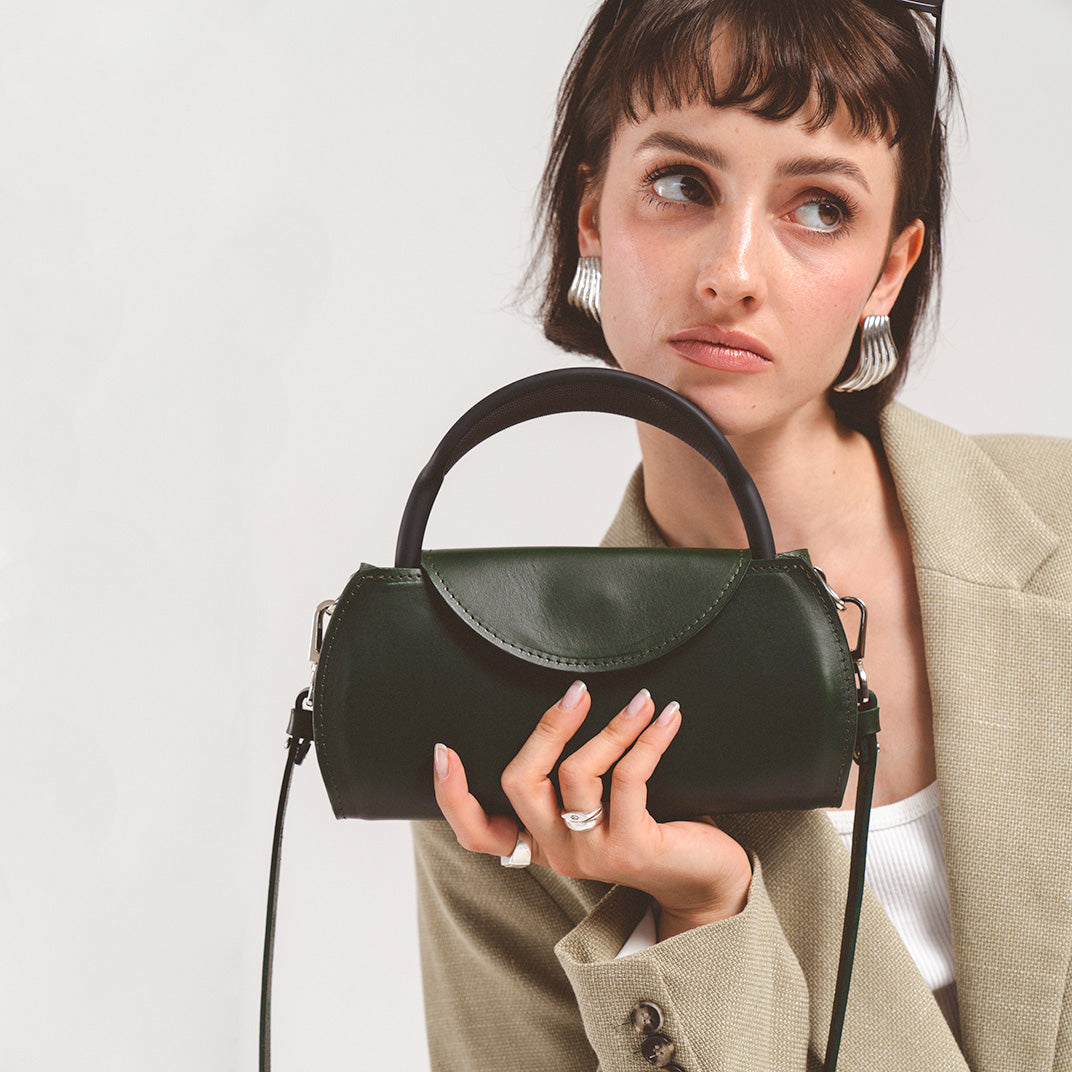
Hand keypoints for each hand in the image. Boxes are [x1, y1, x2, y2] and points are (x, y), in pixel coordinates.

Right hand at [433, 681, 752, 937]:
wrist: (704, 880)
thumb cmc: (650, 827)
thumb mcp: (599, 809)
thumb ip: (571, 782)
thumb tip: (564, 708)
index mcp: (541, 840)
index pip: (477, 833)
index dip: (452, 796)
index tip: (442, 750)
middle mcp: (558, 850)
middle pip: (521, 783)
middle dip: (545, 729)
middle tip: (576, 692)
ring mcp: (592, 852)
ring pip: (578, 774)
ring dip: (611, 727)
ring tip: (641, 699)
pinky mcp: (632, 847)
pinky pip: (629, 778)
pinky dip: (648, 739)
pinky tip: (666, 716)